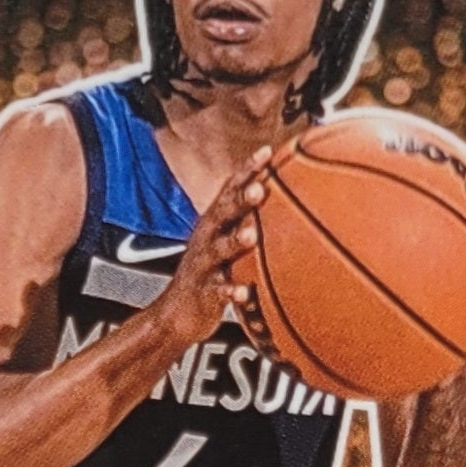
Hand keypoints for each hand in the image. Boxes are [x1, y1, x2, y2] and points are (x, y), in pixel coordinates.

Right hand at [155, 147, 271, 346]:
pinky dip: (232, 292)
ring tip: (252, 235)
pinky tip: (245, 293)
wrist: (175, 314)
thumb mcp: (226, 243)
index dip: (246, 170)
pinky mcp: (204, 293)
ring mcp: (204, 266)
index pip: (229, 190)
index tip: (267, 152)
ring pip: (220, 251)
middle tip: (260, 188)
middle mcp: (207, 238)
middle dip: (240, 200)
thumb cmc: (211, 274)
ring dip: (235, 242)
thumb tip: (290, 203)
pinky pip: (219, 292)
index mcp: (214, 223)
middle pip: (223, 214)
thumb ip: (250, 222)